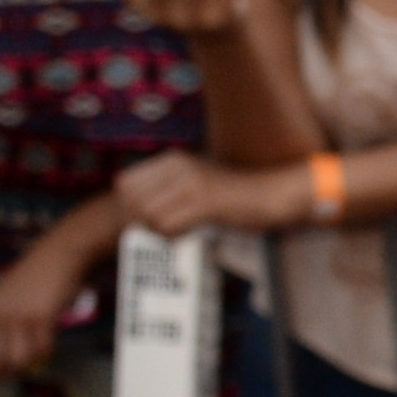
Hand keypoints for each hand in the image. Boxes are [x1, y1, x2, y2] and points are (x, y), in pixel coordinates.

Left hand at [0, 241, 95, 379]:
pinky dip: (47, 351)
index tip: (2, 377)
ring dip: (31, 362)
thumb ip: (2, 320)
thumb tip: (3, 352)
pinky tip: (50, 343)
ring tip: (37, 355)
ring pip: (21, 359)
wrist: (57, 256)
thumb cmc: (35, 277)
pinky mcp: (41, 318)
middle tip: (21, 372)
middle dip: (10, 372)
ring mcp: (20, 318)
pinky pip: (43, 349)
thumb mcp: (8, 297)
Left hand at [115, 151, 310, 236]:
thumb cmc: (234, 194)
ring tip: (179, 231)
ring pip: (147, 216)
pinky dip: (173, 237)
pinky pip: (168, 226)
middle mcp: (177, 167)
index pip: (125, 184)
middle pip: (132, 201)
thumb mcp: (196, 181)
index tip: (152, 217)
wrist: (271, 193)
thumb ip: (166, 188)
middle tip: (164, 227)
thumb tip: (134, 209)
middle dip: (142, 220)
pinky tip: (189, 233)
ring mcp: (190, 184)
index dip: (132, 205)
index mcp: (172, 160)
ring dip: (158, 230)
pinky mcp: (204, 203)